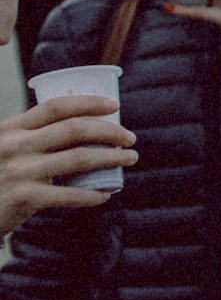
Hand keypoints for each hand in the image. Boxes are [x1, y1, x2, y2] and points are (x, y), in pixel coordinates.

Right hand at [0, 97, 137, 233]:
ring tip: (129, 158)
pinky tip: (104, 195)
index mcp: (11, 128)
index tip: (114, 106)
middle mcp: (14, 145)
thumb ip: (32, 139)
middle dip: (110, 131)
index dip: (89, 103)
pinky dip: (92, 194)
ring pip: (80, 159)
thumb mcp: (7, 149)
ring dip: (112, 158)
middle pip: (74, 129)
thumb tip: (84, 129)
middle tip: (130, 138)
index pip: (55, 106)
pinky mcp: (24, 197)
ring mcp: (18, 170)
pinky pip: (70, 194)